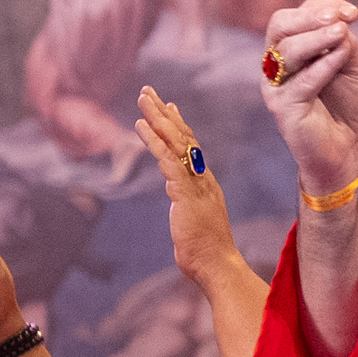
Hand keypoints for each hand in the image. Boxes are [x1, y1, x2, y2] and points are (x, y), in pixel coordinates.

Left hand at [134, 86, 241, 285]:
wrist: (217, 265)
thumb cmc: (206, 250)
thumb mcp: (195, 220)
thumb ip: (189, 205)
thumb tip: (182, 201)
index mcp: (205, 183)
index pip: (191, 147)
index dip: (179, 125)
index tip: (170, 106)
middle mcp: (203, 177)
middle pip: (183, 137)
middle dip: (164, 113)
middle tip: (148, 91)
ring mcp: (195, 184)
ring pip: (175, 143)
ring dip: (157, 118)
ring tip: (143, 99)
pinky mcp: (185, 193)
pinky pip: (168, 161)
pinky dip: (154, 142)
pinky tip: (140, 126)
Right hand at [262, 0, 357, 196]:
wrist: (346, 150)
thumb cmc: (345, 107)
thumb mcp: (349, 67)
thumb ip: (343, 44)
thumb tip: (341, 21)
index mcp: (288, 50)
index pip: (294, 17)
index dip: (321, 8)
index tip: (353, 12)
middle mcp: (275, 65)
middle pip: (280, 27)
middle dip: (310, 16)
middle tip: (338, 18)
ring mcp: (276, 87)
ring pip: (287, 51)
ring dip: (317, 38)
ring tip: (342, 33)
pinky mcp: (283, 109)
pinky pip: (301, 82)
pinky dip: (322, 65)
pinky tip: (341, 56)